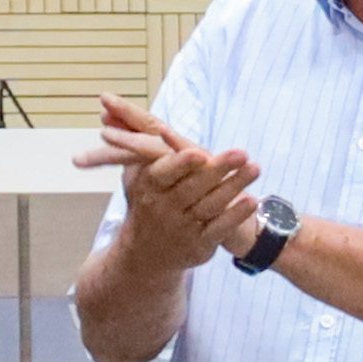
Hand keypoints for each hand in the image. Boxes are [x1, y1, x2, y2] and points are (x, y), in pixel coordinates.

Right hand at [73, 99, 264, 266]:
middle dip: (219, 169)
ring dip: (234, 186)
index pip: (165, 174)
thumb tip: (107, 106)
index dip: (181, 164)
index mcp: (149, 187)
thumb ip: (131, 142)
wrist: (146, 255)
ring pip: (211, 205)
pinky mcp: (200, 245)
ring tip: (255, 167)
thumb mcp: (136, 174)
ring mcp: (183, 228)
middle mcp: (165, 209)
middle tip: (242, 152)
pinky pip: (220, 228)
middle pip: (194, 187)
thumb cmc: (148, 202)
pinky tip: (252, 200)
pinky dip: (236, 215)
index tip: (197, 153)